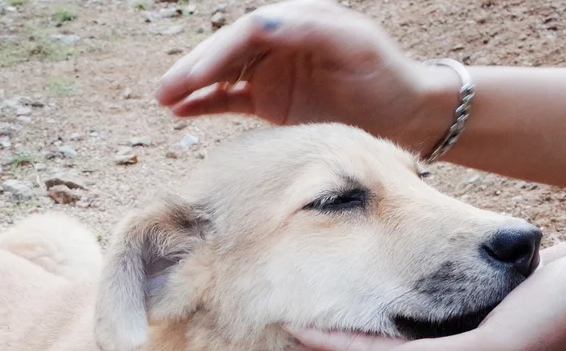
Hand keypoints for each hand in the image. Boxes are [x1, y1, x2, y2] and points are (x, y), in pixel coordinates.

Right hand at [155, 0, 450, 152]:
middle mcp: (280, 42)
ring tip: (162, 99)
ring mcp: (272, 71)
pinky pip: (228, 99)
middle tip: (165, 89)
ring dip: (191, 85)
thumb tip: (261, 23)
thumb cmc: (384, 77)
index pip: (248, 31)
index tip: (199, 74)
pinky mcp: (269, 101)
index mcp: (298, 21)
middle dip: (194, 68)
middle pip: (227, 50)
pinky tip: (179, 111)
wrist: (402, 115)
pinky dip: (203, 104)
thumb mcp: (354, 47)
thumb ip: (310, 30)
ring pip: (221, 74)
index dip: (220, 51)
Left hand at [286, 230, 565, 350]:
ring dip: (348, 307)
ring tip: (305, 290)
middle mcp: (441, 346)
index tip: (273, 329)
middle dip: (323, 331)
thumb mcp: (490, 349)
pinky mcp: (473, 294)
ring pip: (386, 316)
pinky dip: (386, 288)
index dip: (317, 343)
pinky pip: (416, 294)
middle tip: (271, 309)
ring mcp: (457, 322)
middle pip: (366, 339)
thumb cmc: (560, 317)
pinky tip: (368, 271)